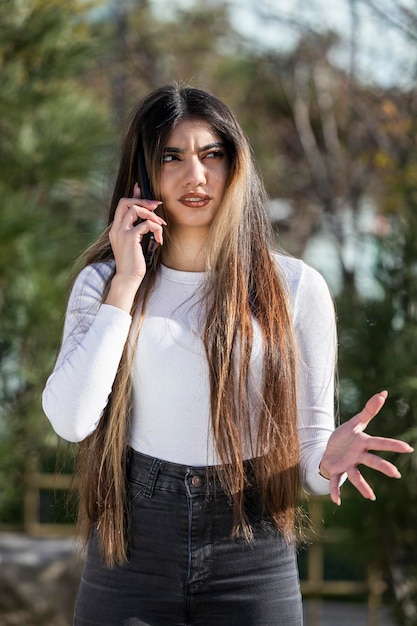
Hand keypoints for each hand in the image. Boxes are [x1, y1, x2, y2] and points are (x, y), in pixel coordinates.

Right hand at [109, 183, 165, 280]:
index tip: (140, 188)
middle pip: (126, 202)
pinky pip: (146, 224)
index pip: (121, 205)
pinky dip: (156, 229)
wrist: (128, 278)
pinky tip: (159, 240)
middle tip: (157, 206)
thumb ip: (138, 231)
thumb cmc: (133, 263)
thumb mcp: (134, 244)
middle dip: (143, 201)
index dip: (133, 195)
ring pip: (136, 209)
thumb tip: (149, 221)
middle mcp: (116, 229)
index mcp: (116, 229)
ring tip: (160, 226)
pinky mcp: (130, 238)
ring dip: (152, 215)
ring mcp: (122, 232)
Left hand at [319, 391, 413, 505]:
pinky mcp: (335, 470)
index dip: (393, 445)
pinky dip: (336, 491)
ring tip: (370, 497)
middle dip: (383, 466)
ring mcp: (347, 465)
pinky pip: (335, 482)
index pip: (380, 443)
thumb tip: (383, 392)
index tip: (408, 448)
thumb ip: (369, 410)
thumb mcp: (355, 423)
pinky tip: (337, 501)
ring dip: (362, 486)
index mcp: (363, 443)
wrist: (328, 449)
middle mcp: (357, 456)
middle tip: (395, 474)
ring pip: (355, 475)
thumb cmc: (345, 438)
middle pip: (371, 460)